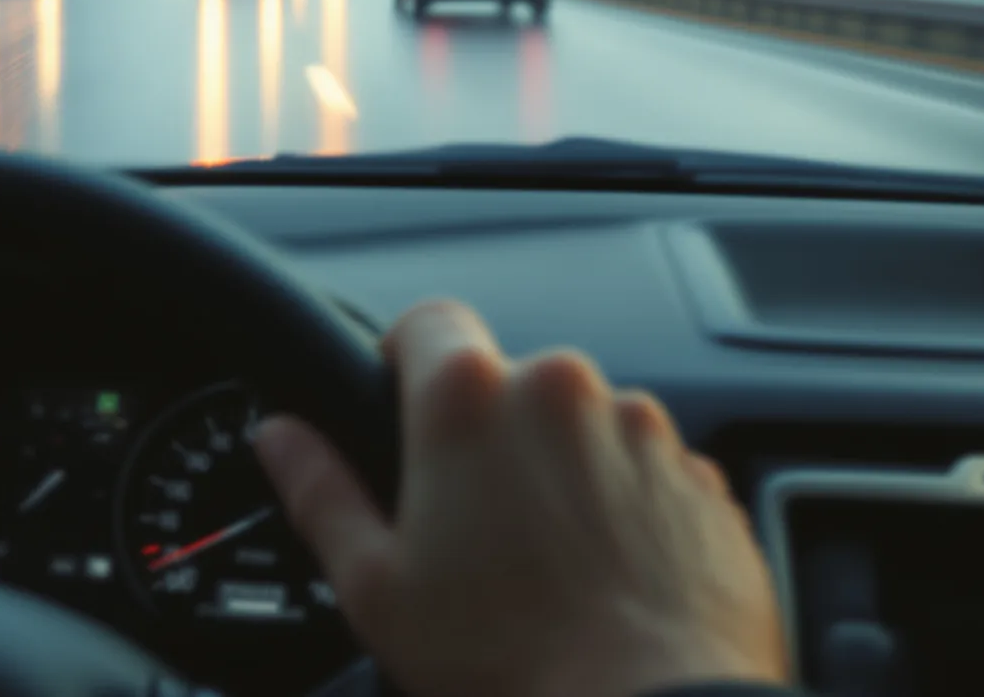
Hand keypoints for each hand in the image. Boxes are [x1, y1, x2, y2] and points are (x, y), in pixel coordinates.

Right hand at [252, 299, 785, 696]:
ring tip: (546, 567)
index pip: (425, 322)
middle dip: (487, 439)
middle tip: (470, 528)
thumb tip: (279, 437)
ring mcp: (644, 431)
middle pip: (508, 382)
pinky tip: (604, 580)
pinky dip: (625, 508)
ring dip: (561, 472)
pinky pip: (647, 471)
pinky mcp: (704, 478)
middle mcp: (562, 390)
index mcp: (468, 399)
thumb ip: (320, 490)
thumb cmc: (508, 662)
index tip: (403, 412)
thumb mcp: (374, 585)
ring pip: (581, 426)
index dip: (406, 361)